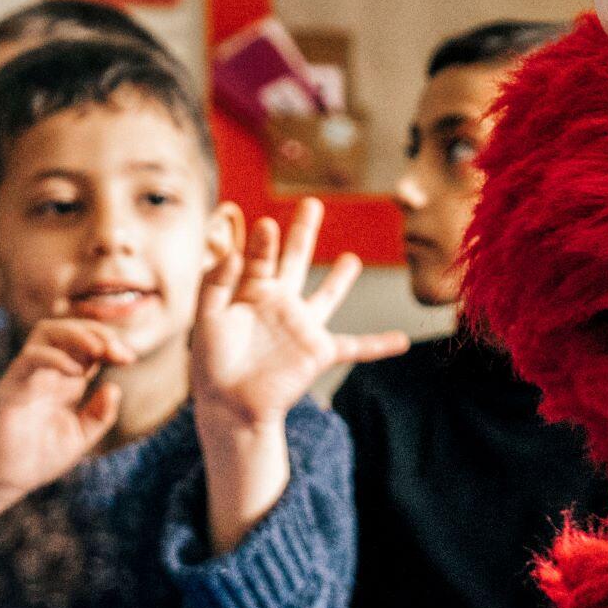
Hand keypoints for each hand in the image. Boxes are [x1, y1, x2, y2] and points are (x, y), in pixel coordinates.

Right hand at [0, 316, 133, 574]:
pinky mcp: (12, 387)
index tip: (128, 359)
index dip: (109, 343)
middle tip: (119, 353)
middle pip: (67, 328)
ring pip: (46, 332)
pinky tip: (76, 371)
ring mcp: (27, 376)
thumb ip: (99, 415)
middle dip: (97, 332)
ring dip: (76, 334)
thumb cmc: (39, 458)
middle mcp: (45, 373)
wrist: (5, 480)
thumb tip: (114, 388)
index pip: (86, 344)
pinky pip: (31, 358)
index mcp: (64, 382)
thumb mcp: (81, 437)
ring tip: (99, 350)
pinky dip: (56, 357)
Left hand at [190, 202, 406, 555]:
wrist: (228, 404)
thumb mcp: (206, 317)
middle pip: (294, 260)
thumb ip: (215, 283)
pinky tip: (401, 341)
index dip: (262, 242)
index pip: (260, 257)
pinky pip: (355, 347)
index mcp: (250, 292)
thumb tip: (232, 253)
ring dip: (339, 279)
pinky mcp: (317, 352)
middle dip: (302, 232)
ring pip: (326, 296)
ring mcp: (301, 327)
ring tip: (351, 259)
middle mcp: (279, 304)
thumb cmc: (211, 362)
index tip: (266, 225)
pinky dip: (379, 345)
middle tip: (311, 203)